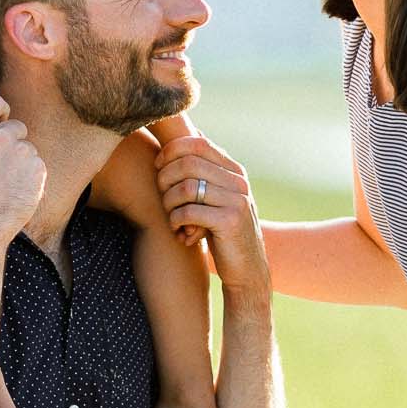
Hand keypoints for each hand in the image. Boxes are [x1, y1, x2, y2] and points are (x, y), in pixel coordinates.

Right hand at [0, 95, 44, 242]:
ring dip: (18, 159)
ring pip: (26, 147)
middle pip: (14, 126)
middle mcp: (2, 138)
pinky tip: (15, 189)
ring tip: (4, 182)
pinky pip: (37, 165)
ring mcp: (22, 154)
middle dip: (8, 140)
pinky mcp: (38, 171)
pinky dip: (29, 175)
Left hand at [155, 132, 268, 294]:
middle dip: (165, 177)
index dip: (171, 150)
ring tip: (171, 216)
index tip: (158, 166)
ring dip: (169, 202)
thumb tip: (184, 136)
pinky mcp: (231, 222)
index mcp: (234, 171)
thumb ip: (205, 174)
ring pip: (186, 187)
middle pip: (188, 163)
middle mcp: (238, 182)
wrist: (247, 270)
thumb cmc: (223, 234)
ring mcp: (237, 200)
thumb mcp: (216, 199)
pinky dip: (176, 221)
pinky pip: (189, 211)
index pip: (198, 142)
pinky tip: (179, 232)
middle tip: (162, 195)